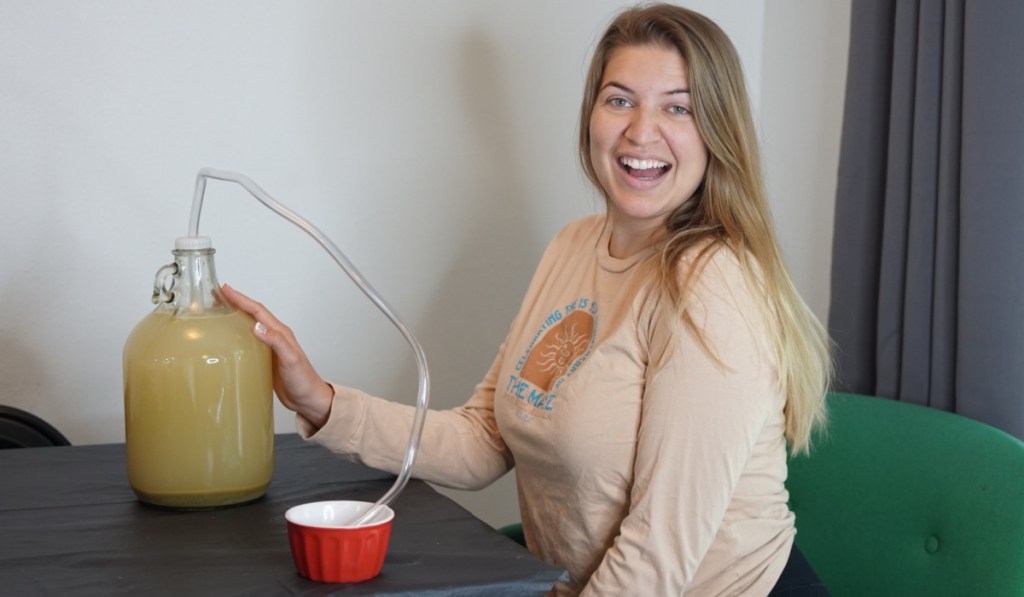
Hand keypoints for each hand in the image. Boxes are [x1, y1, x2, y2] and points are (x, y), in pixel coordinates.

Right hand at [221, 284, 333, 428]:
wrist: (307, 399)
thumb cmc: (303, 380)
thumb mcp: (290, 359)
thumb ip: (276, 342)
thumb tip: (257, 327)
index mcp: (281, 333)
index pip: (258, 311)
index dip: (241, 299)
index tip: (225, 290)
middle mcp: (274, 337)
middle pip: (251, 314)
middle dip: (234, 302)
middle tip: (216, 294)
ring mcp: (268, 348)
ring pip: (248, 326)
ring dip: (234, 316)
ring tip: (217, 310)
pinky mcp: (263, 359)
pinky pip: (247, 341)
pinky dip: (236, 334)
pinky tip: (226, 337)